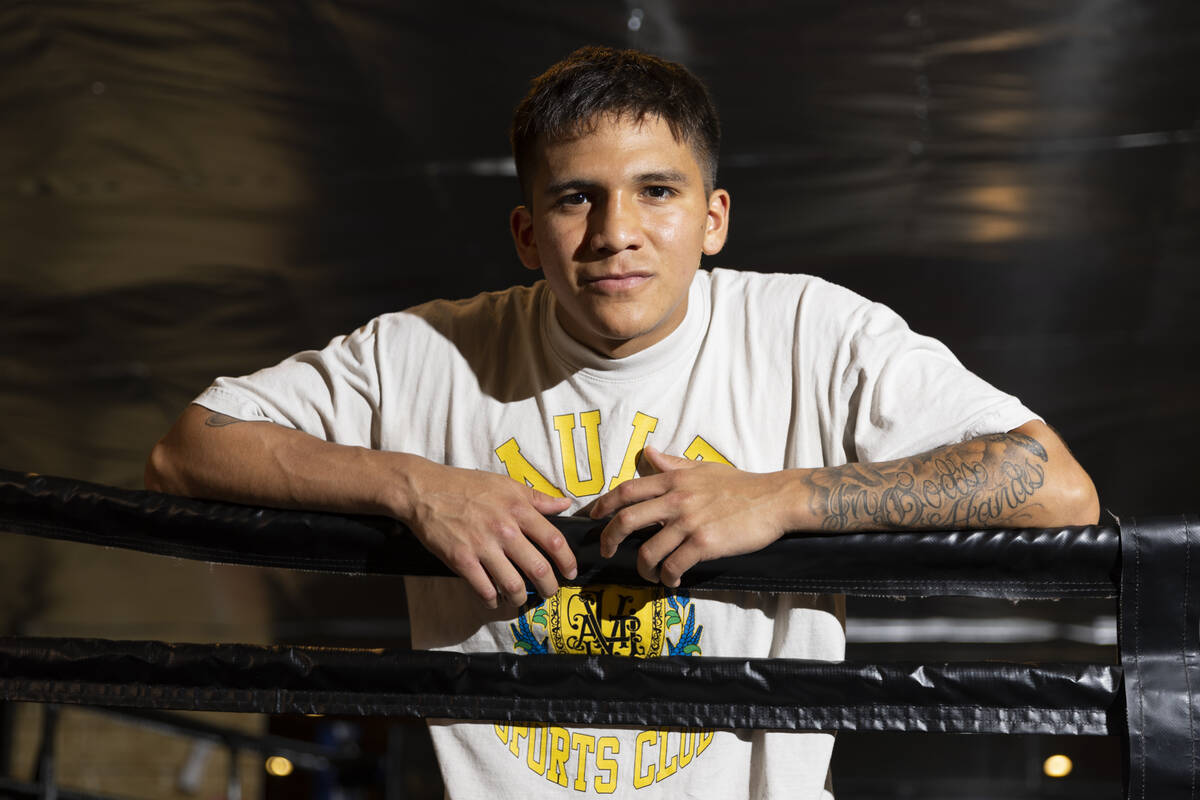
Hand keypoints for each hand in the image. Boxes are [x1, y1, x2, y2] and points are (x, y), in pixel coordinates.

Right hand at [395, 457, 575, 607]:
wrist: (425, 491)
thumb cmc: (466, 485)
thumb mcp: (506, 484)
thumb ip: (537, 497)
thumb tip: (564, 503)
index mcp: (519, 509)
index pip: (554, 541)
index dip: (567, 561)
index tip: (570, 572)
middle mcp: (504, 529)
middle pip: (539, 568)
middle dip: (549, 587)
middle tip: (549, 592)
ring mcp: (483, 546)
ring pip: (514, 585)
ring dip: (521, 598)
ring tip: (520, 598)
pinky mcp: (462, 560)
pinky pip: (485, 590)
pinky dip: (493, 600)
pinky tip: (494, 598)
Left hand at [588, 447, 792, 586]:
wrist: (774, 499)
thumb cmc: (740, 484)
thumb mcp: (703, 467)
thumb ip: (672, 463)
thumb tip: (648, 452)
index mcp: (674, 479)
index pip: (627, 490)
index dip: (604, 504)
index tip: (593, 517)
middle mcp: (676, 499)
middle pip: (626, 520)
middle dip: (609, 540)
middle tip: (607, 551)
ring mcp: (689, 522)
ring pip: (648, 551)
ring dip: (643, 568)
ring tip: (649, 573)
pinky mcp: (704, 544)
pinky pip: (674, 565)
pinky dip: (668, 577)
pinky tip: (672, 579)